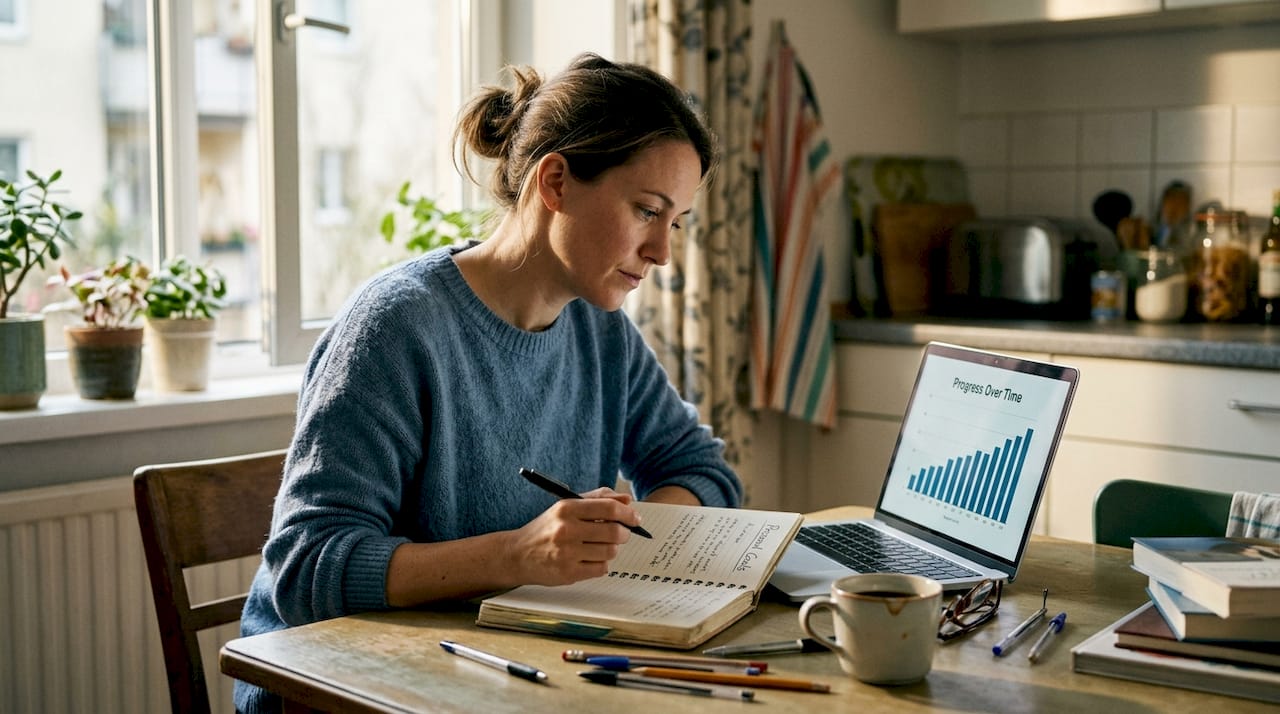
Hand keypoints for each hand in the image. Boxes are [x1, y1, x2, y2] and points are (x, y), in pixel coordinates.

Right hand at [507, 488, 637, 585]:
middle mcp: (566, 529)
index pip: (608, 507)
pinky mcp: (568, 573)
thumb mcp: (566, 506)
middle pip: (614, 531)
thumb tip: (627, 499)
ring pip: (610, 551)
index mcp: (567, 508)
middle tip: (621, 534)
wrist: (518, 554)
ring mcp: (567, 553)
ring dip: (611, 549)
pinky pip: (601, 568)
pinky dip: (601, 564)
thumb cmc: (546, 529)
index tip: (635, 518)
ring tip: (600, 546)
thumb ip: (597, 499)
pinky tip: (589, 559)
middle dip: (624, 533)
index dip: (628, 513)